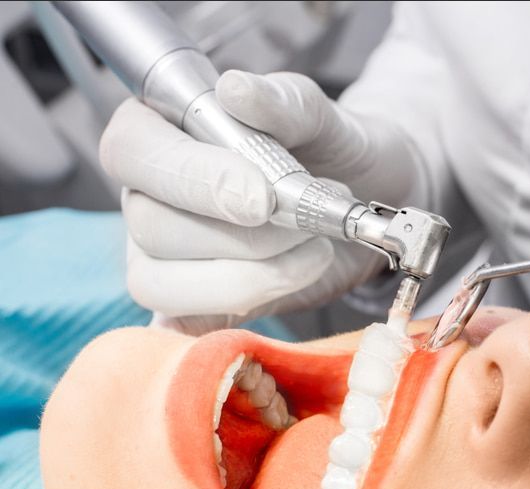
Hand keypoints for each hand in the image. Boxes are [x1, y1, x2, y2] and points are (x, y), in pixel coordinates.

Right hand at [100, 71, 423, 331]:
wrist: (365, 202)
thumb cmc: (333, 152)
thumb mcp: (322, 118)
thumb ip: (283, 102)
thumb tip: (235, 91)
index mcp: (161, 133)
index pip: (134, 153)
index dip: (195, 181)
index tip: (264, 200)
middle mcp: (148, 197)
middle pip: (152, 228)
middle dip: (245, 238)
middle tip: (310, 223)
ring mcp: (161, 257)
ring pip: (164, 284)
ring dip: (253, 277)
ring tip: (315, 250)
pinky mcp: (191, 306)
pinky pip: (185, 326)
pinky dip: (235, 316)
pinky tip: (283, 290)